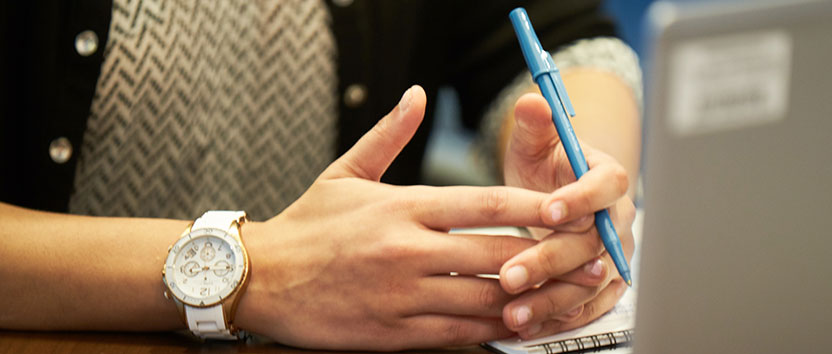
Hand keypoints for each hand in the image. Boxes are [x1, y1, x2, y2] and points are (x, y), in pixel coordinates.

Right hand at [234, 86, 560, 349]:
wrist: (260, 278)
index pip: (486, 203)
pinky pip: (455, 331)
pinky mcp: (392, 330)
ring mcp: (401, 293)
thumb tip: (417, 94)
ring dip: (530, 297)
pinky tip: (515, 322)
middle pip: (498, 254)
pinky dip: (490, 328)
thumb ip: (390, 134)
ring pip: (483, 298)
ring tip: (566, 294)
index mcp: (403, 206)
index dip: (537, 207)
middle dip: (551, 257)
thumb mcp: (346, 171)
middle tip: (589, 258)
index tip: (571, 209)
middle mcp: (408, 249)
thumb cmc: (307, 224)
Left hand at [499, 93, 635, 338]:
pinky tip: (526, 327)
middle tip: (510, 275)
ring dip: (552, 300)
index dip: (580, 199)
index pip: (606, 186)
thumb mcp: (535, 146)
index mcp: (606, 178)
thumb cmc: (547, 171)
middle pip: (594, 243)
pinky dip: (558, 318)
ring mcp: (614, 256)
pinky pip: (587, 307)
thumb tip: (531, 102)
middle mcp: (617, 220)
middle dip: (550, 260)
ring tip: (514, 313)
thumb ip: (534, 127)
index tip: (548, 211)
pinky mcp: (604, 285)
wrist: (558, 202)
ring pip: (591, 283)